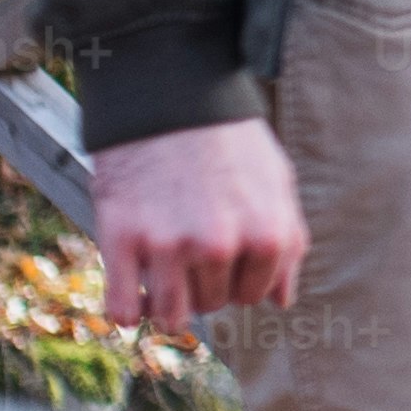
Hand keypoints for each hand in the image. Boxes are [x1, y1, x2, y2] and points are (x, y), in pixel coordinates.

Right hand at [91, 114, 305, 331]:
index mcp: (265, 234)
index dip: (241, 279)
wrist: (169, 97)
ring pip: (171, 314)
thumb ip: (289, 241)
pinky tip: (133, 301)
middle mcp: (219, 246)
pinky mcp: (122, 239)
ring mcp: (168, 245)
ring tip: (163, 282)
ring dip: (168, 307)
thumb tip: (282, 300)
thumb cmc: (227, 139)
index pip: (255, 294)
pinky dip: (126, 311)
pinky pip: (123, 305)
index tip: (228, 258)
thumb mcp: (277, 181)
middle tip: (192, 251)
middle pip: (212, 303)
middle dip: (205, 284)